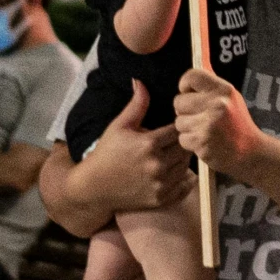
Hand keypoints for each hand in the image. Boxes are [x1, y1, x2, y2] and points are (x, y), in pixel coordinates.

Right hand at [81, 84, 195, 212]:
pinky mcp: (160, 199)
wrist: (94, 187)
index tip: (173, 127)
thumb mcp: (119, 126)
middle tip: (175, 140)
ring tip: (173, 154)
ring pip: (186, 166)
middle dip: (182, 142)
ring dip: (182, 159)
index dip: (177, 126)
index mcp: (149, 144)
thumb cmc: (106, 153)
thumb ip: (136, 105)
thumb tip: (140, 81)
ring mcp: (160, 184)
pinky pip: (183, 186)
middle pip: (185, 148)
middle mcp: (157, 164)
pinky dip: (183, 179)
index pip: (178, 130)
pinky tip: (173, 171)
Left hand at [174, 69, 263, 175]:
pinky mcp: (202, 142)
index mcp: (224, 90)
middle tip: (200, 117)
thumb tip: (189, 80)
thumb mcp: (231, 99)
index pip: (192, 76)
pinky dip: (190, 142)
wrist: (251, 153)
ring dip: (188, 128)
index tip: (189, 93)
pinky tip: (205, 142)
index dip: (185, 85)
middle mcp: (216, 104)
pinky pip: (183, 138)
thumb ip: (210, 88)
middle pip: (179, 101)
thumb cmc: (238, 125)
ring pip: (179, 122)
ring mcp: (208, 124)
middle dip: (185, 111)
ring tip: (205, 131)